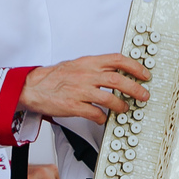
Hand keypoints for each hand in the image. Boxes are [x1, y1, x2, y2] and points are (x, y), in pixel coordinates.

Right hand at [20, 54, 149, 121]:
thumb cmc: (54, 77)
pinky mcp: (74, 106)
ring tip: (125, 109)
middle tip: (144, 95)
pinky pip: (95, 113)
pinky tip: (104, 118)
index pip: (117, 60)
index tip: (145, 74)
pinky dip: (102, 118)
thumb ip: (95, 67)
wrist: (33, 87)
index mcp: (88, 63)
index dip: (135, 67)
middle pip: (118, 80)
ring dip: (121, 106)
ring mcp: (80, 91)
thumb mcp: (77, 64)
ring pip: (109, 99)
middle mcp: (86, 75)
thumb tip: (116, 71)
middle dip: (135, 89)